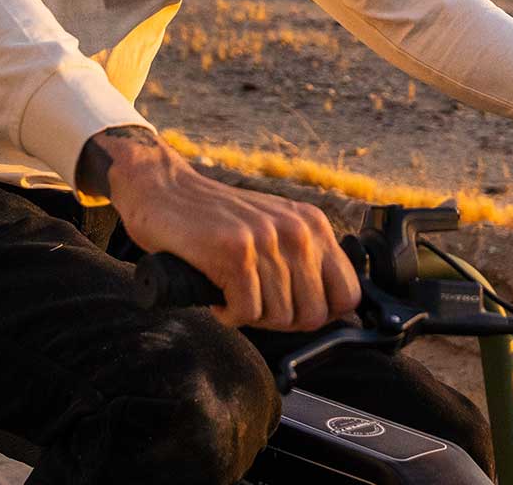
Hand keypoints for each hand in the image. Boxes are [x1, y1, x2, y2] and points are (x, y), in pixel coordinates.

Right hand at [78, 127, 363, 330]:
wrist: (165, 191)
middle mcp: (297, 230)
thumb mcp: (275, 230)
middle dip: (282, 321)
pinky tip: (217, 294)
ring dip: (250, 315)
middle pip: (313, 314)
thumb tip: (336, 314)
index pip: (348, 293)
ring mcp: (267, 239)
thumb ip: (306, 263)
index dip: (323, 314)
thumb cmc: (217, 220)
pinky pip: (245, 313)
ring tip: (232, 291)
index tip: (294, 312)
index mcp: (313, 225)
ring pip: (278, 317)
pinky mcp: (235, 253)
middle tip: (255, 303)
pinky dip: (227, 314)